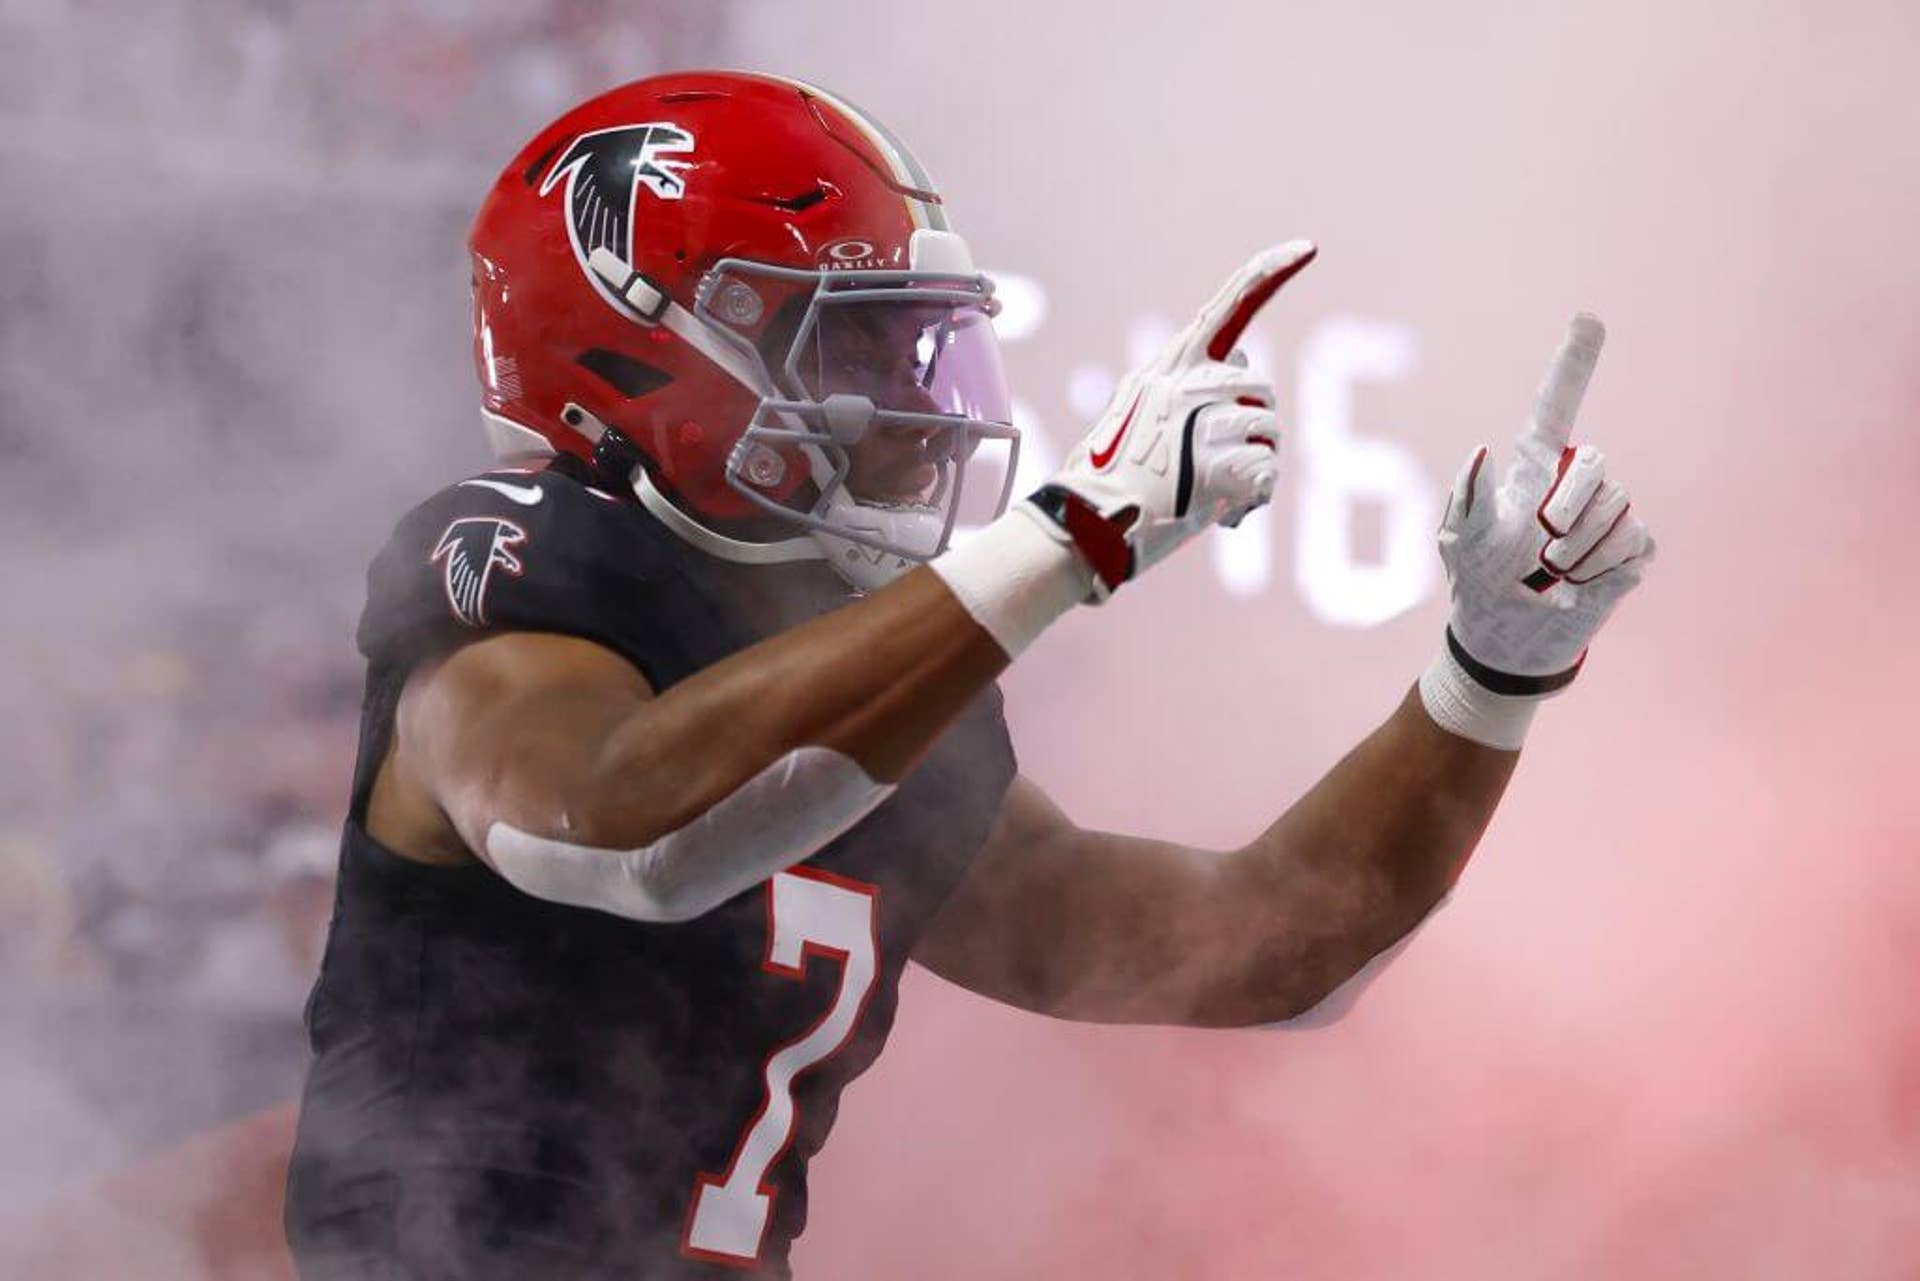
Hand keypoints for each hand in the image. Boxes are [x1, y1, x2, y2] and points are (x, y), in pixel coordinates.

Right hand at [1021, 241, 1316, 598]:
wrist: (1088, 525)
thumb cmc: (1112, 476)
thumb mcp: (1138, 409)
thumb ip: (1185, 383)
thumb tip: (1242, 360)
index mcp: (1170, 365)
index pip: (1228, 305)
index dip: (1269, 272)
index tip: (1305, 247)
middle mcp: (1189, 382)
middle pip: (1261, 390)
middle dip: (1251, 428)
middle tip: (1213, 465)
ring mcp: (1204, 420)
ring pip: (1270, 433)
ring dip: (1253, 467)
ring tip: (1210, 492)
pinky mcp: (1218, 462)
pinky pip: (1267, 473)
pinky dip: (1251, 499)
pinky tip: (1218, 511)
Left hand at [1438, 314, 1655, 692]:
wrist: (1509, 643)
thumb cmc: (1479, 586)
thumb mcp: (1458, 545)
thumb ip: (1465, 498)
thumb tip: (1484, 450)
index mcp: (1531, 472)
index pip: (1554, 410)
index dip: (1571, 365)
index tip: (1588, 318)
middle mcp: (1574, 485)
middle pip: (1593, 464)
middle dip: (1566, 508)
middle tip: (1537, 551)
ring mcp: (1608, 515)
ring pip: (1614, 510)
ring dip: (1578, 552)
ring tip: (1551, 577)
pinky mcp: (1634, 548)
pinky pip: (1632, 544)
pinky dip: (1601, 573)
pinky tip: (1580, 587)